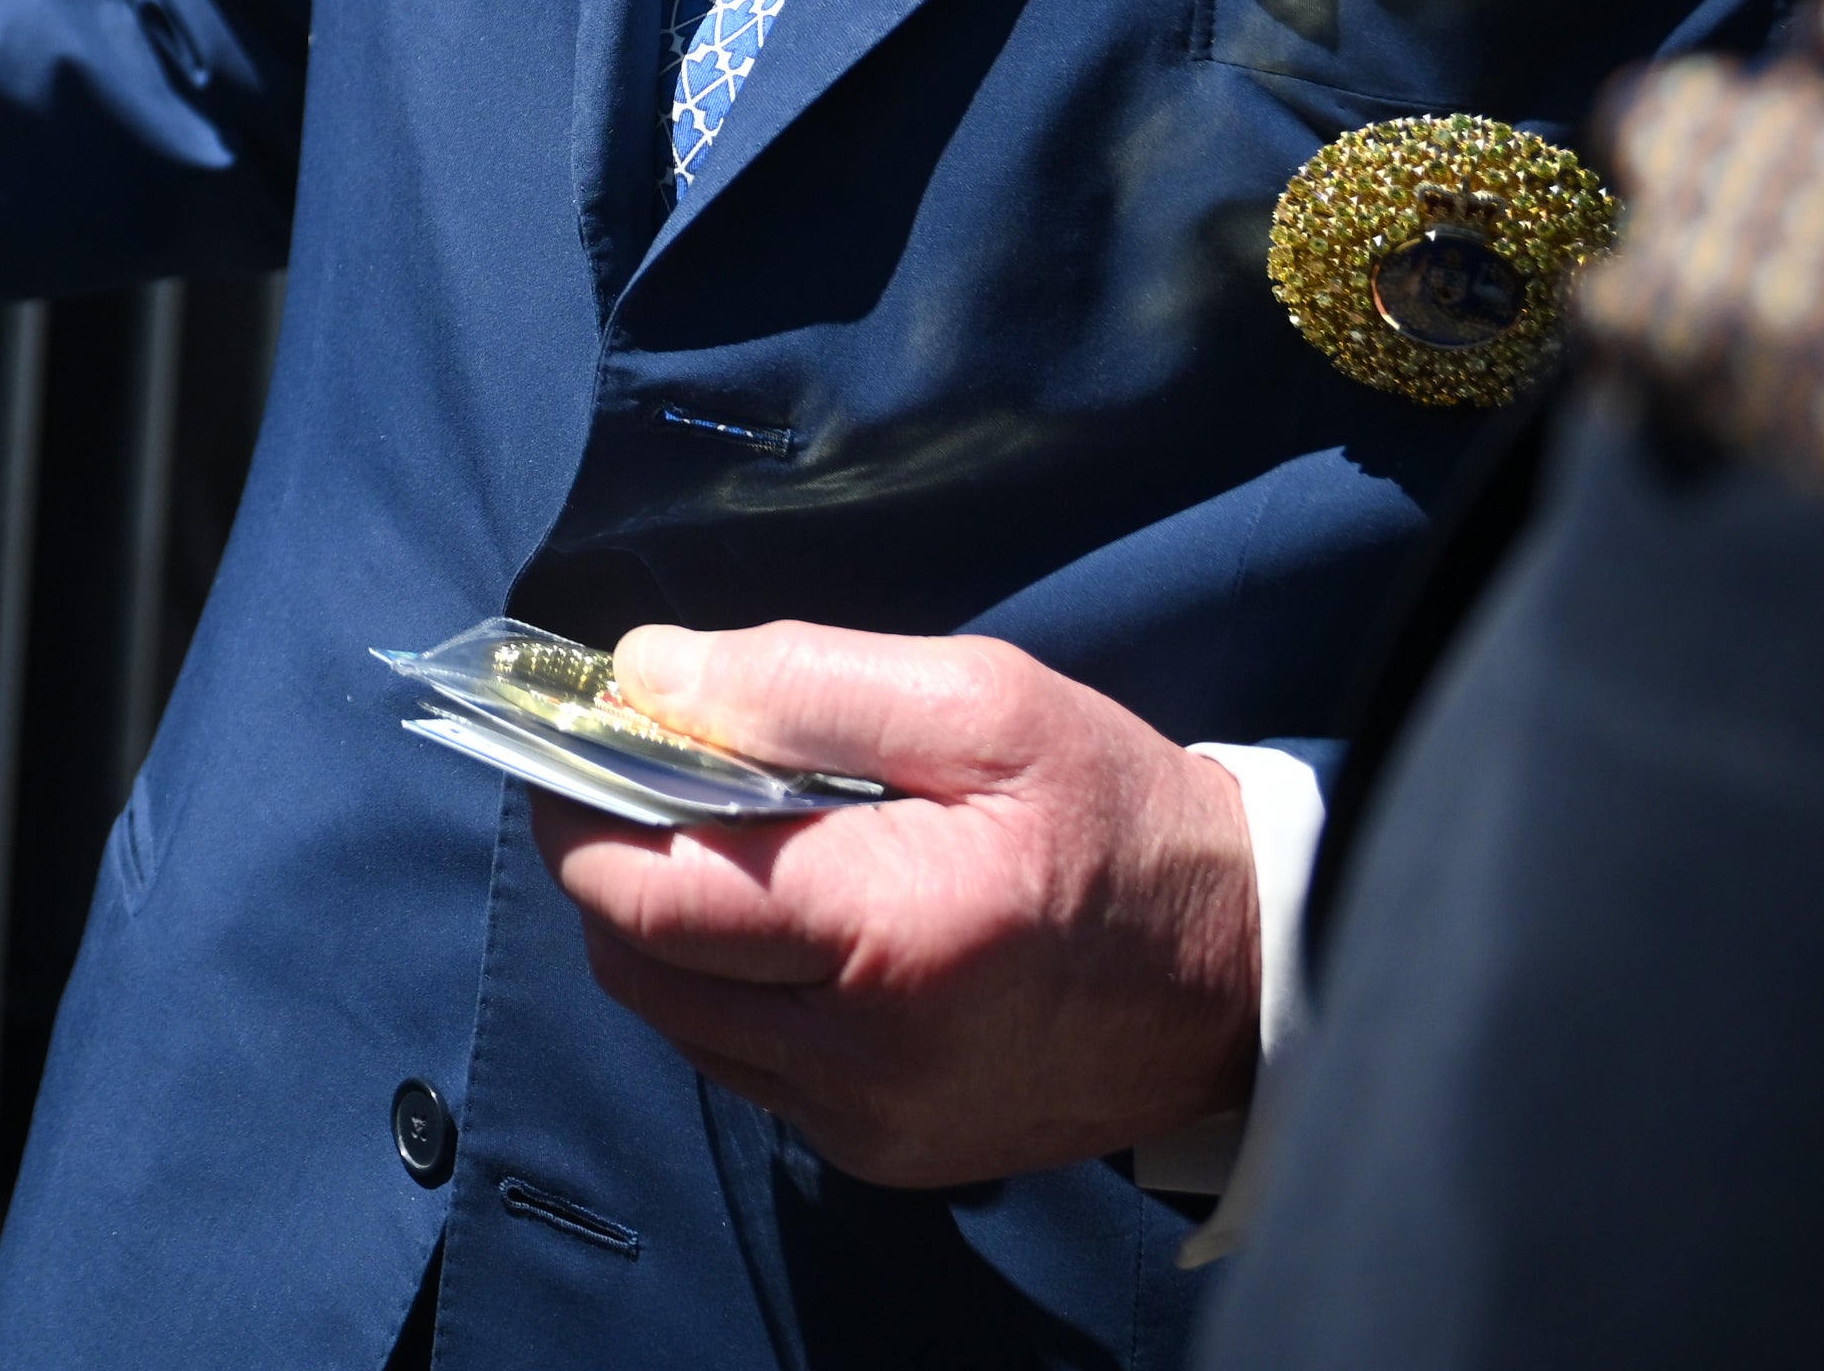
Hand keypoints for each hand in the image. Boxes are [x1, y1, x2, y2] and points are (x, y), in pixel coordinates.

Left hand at [535, 620, 1263, 1184]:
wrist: (1242, 976)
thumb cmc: (1115, 819)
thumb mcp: (982, 704)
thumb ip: (799, 684)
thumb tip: (642, 671)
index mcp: (884, 935)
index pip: (642, 892)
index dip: (583, 812)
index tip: (582, 747)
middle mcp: (862, 1056)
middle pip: (635, 961)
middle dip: (611, 866)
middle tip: (651, 785)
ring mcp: (869, 1121)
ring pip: (674, 1018)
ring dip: (666, 932)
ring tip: (729, 850)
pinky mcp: (883, 1152)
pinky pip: (741, 1066)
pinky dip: (727, 992)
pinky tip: (791, 928)